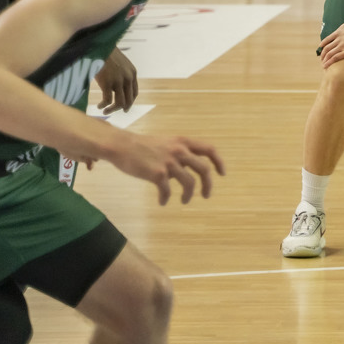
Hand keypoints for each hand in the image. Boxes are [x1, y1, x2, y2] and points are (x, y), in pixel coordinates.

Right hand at [94, 48, 138, 112]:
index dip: (130, 101)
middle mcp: (128, 78)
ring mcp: (118, 81)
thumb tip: (114, 87)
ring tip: (105, 111)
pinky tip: (99, 106)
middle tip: (114, 111)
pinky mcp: (107, 83)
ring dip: (112, 110)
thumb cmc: (106, 53)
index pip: (134, 92)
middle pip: (129, 100)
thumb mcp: (119, 63)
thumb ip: (120, 74)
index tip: (125, 107)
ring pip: (119, 103)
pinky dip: (104, 106)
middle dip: (123, 108)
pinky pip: (107, 100)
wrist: (99, 45)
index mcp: (132, 73)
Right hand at [108, 133, 224, 204]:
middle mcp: (179, 151)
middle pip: (204, 169)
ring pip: (189, 183)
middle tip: (206, 195)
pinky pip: (167, 191)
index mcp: (183, 142)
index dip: (218, 161)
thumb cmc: (143, 145)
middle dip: (208, 184)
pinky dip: (166, 198)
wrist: (122, 146)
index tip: (222, 173)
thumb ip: (180, 152)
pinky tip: (163, 202)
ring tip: (185, 201)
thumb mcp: (167, 142)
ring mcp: (169, 163)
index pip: (209, 149)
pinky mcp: (157, 174)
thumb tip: (190, 167)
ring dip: (189, 195)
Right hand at [320, 21, 343, 68]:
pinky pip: (328, 38)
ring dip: (323, 53)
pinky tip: (320, 47)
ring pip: (327, 47)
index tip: (325, 67)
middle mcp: (342, 45)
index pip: (335, 58)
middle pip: (330, 54)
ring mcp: (339, 39)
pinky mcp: (337, 33)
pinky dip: (323, 43)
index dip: (329, 63)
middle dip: (324, 60)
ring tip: (321, 58)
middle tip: (322, 64)